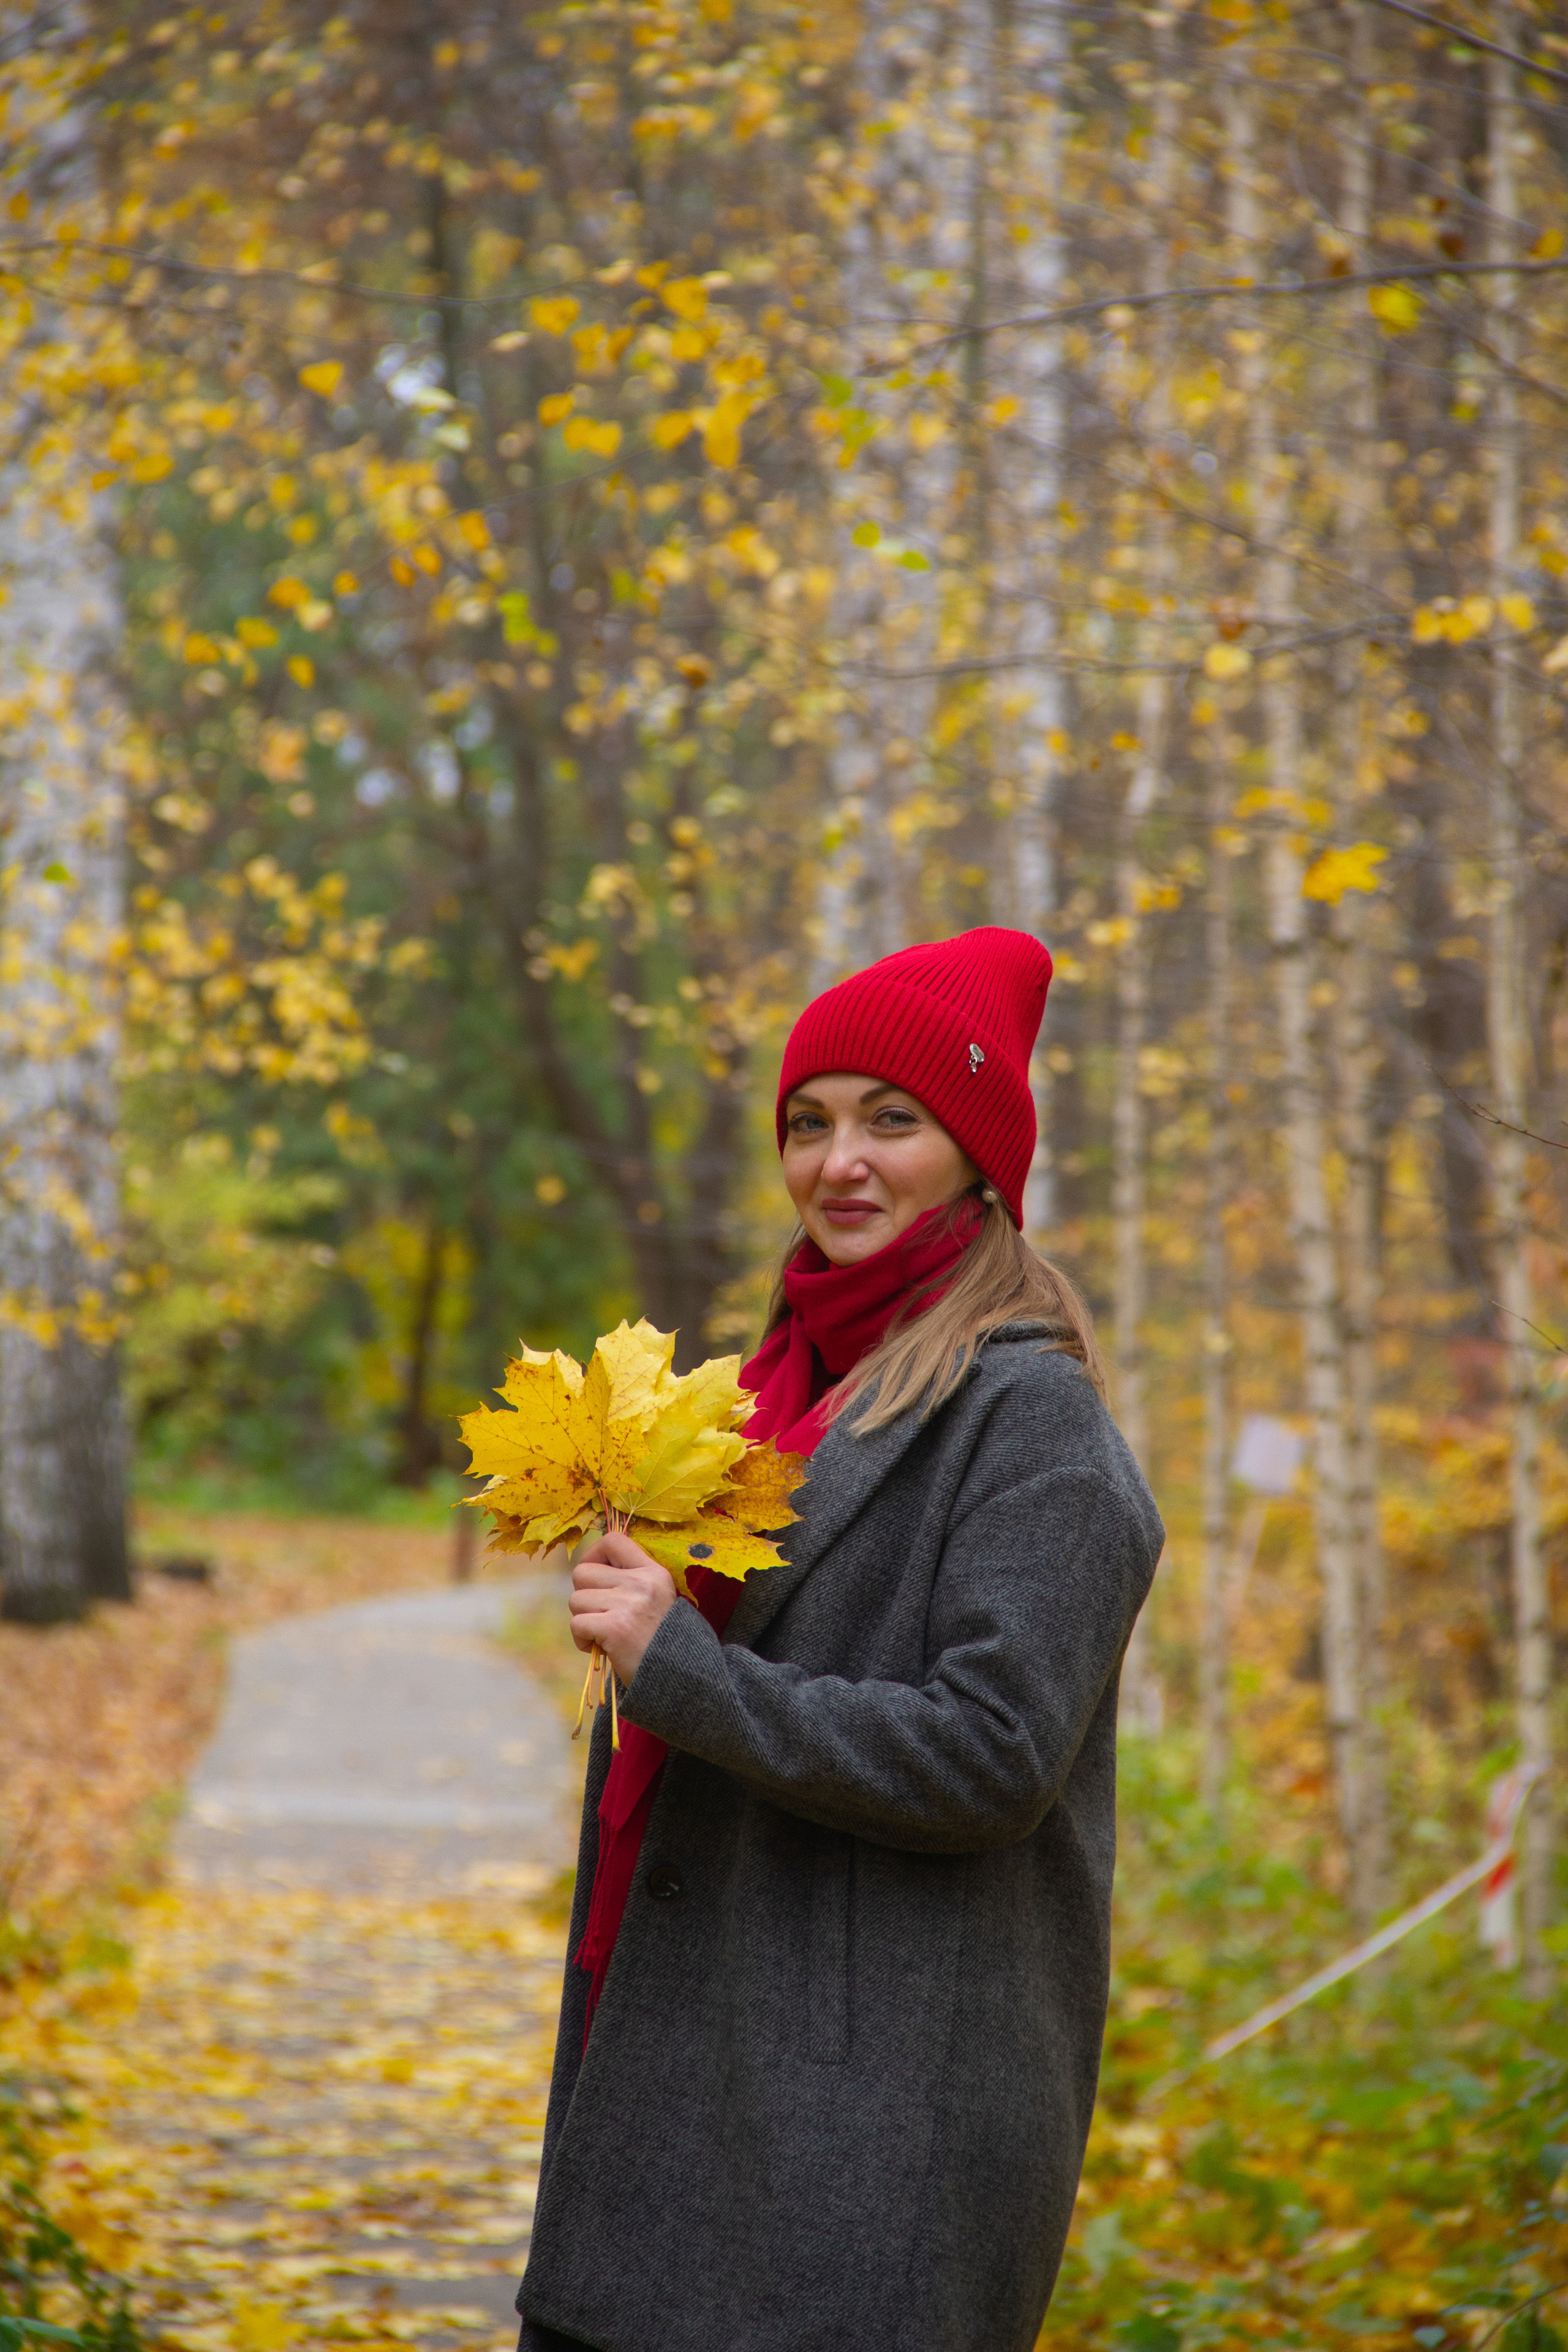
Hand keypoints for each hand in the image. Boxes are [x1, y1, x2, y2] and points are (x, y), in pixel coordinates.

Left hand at [569, 1529, 677, 1684]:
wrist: (680, 1676)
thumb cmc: (662, 1640)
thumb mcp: (657, 1599)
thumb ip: (630, 1582)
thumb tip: (587, 1571)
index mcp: (653, 1572)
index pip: (613, 1540)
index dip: (593, 1555)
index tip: (595, 1576)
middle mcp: (641, 1582)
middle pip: (582, 1572)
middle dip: (584, 1596)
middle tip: (600, 1615)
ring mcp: (628, 1604)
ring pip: (576, 1600)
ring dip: (583, 1620)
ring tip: (602, 1635)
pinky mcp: (615, 1628)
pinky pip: (577, 1624)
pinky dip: (582, 1641)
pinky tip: (599, 1649)